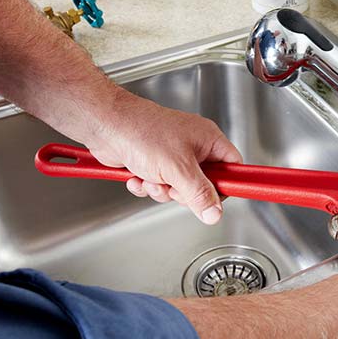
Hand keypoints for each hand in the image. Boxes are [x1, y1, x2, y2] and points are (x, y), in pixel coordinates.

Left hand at [86, 89, 241, 224]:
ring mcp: (172, 155)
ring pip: (179, 188)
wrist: (105, 125)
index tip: (216, 199)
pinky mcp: (153, 163)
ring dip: (163, 191)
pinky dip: (148, 186)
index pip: (232, 167)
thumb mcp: (178, 168)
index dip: (227, 185)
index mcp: (208, 140)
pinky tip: (137, 177)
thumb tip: (214, 213)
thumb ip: (199, 194)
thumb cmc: (140, 131)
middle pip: (204, 184)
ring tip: (152, 179)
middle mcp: (193, 146)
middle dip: (184, 192)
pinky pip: (160, 185)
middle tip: (174, 186)